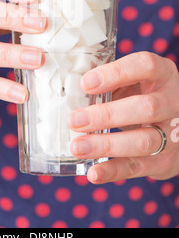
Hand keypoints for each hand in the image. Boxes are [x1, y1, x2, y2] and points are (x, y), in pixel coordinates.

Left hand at [69, 52, 178, 182]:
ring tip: (77, 147)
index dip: (116, 73)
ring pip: (144, 141)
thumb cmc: (143, 95)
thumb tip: (69, 88)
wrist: (176, 126)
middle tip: (74, 121)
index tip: (86, 83)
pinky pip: (140, 167)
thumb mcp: (133, 80)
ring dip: (107, 145)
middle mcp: (173, 101)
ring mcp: (173, 133)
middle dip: (106, 115)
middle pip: (146, 108)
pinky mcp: (166, 160)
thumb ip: (110, 82)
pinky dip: (114, 171)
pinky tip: (93, 172)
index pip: (145, 65)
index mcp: (163, 74)